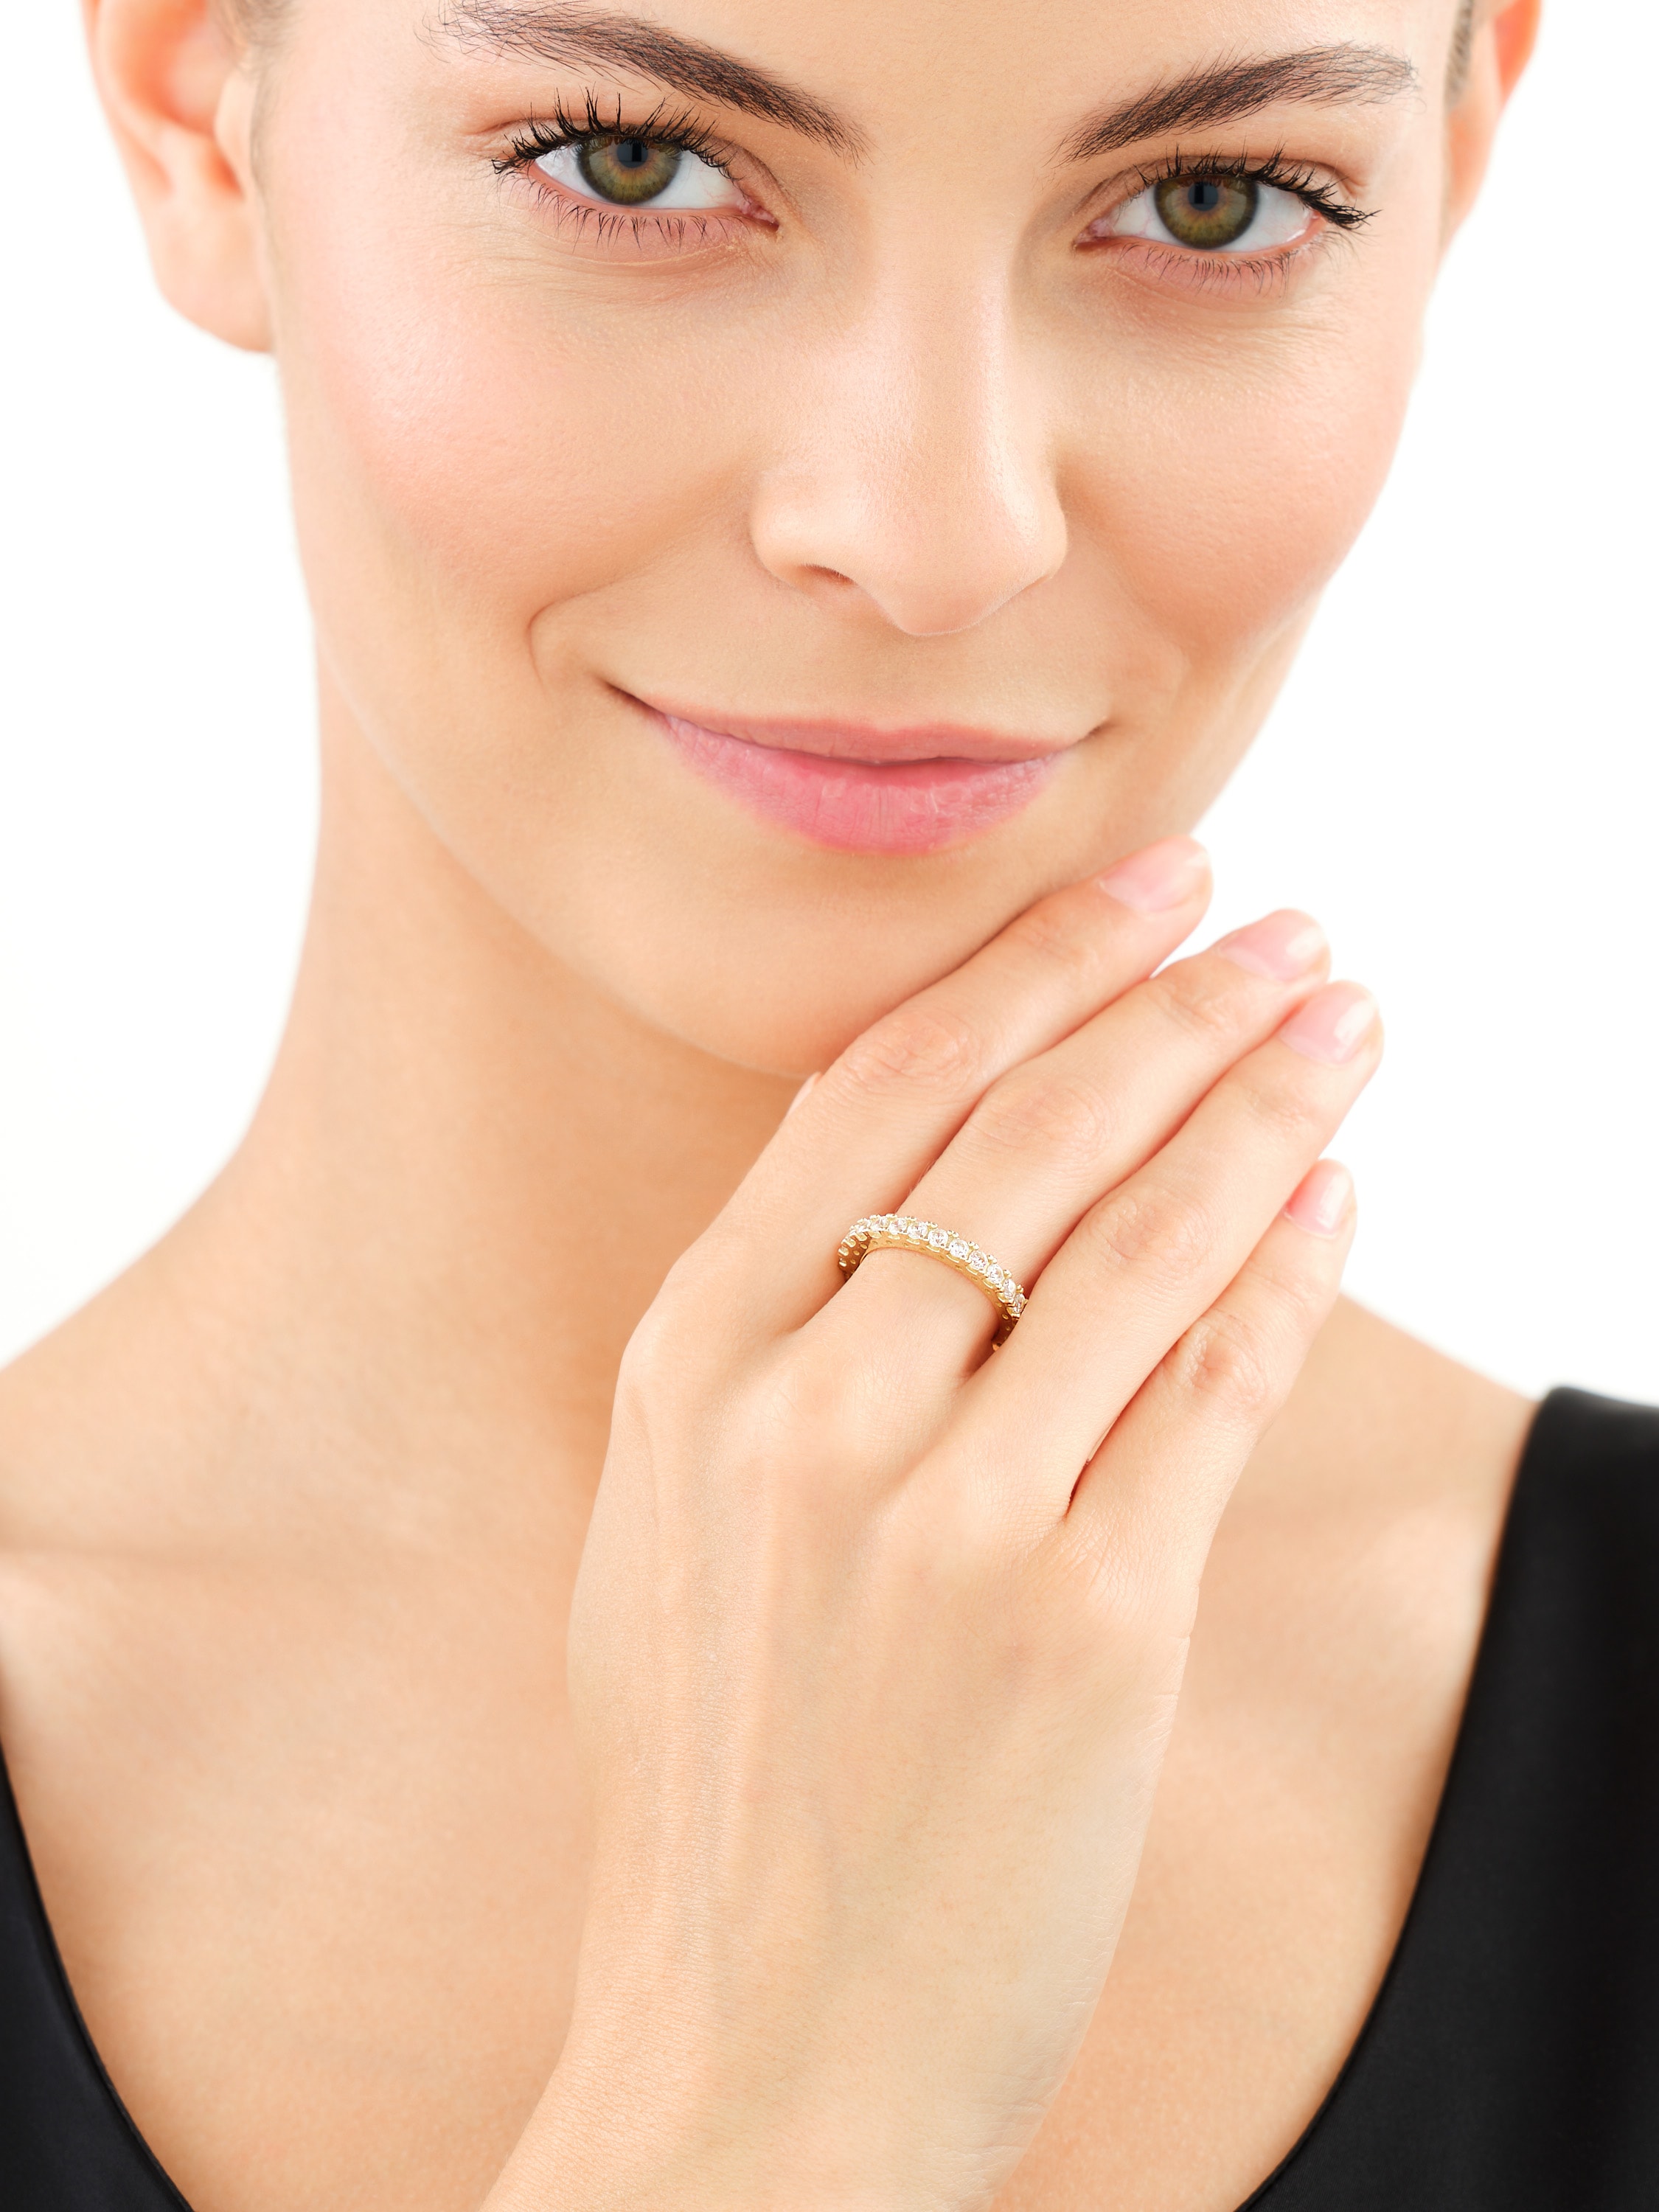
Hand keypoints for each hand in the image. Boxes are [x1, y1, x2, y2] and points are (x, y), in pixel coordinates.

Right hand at [489, 838, 1377, 2211]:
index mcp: (686, 1368)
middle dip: (1174, 1001)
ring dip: (1263, 1099)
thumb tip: (913, 1203)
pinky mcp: (1087, 1617)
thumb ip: (765, 1357)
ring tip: (1339, 1015)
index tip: (1136, 893)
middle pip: (1029, 1132)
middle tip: (1275, 921)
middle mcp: (807, 1412)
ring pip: (1143, 1233)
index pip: (876, 1095)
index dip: (1024, 971)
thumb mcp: (667, 1533)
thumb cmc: (712, 1788)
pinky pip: (1215, 1384)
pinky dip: (1287, 1270)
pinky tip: (1334, 1187)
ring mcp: (947, 1512)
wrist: (746, 2049)